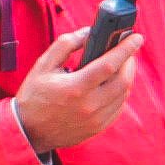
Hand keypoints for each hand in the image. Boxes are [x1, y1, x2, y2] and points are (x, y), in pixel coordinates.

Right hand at [9, 23, 140, 155]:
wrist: (28, 131)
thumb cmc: (34, 96)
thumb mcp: (44, 65)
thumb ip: (66, 44)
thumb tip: (88, 33)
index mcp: (75, 88)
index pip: (110, 64)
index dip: (126, 49)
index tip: (136, 37)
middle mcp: (89, 106)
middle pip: (123, 80)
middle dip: (130, 62)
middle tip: (127, 51)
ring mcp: (95, 120)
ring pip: (123, 94)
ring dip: (126, 77)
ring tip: (119, 65)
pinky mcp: (98, 128)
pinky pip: (118, 108)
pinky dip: (120, 93)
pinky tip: (111, 85)